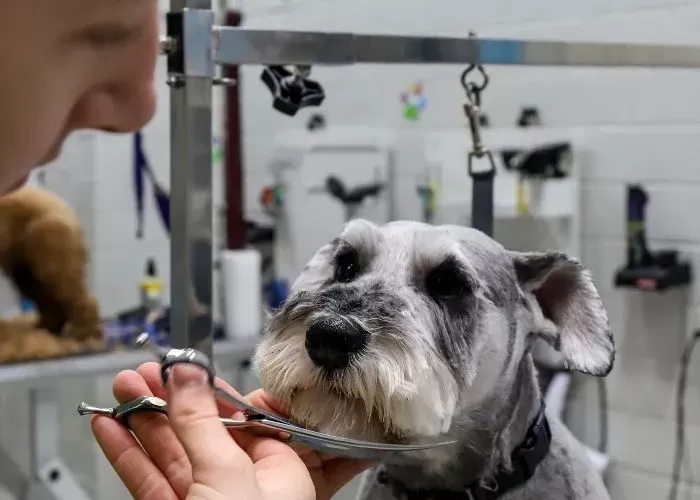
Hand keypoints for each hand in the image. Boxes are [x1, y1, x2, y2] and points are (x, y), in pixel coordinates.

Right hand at [91, 361, 371, 499]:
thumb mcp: (227, 475)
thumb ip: (203, 423)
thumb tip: (189, 376)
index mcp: (279, 475)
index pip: (240, 420)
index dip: (207, 392)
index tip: (181, 369)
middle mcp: (244, 490)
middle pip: (201, 434)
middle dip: (166, 401)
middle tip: (142, 374)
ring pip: (171, 456)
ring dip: (141, 422)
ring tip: (121, 391)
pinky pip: (150, 481)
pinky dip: (128, 455)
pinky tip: (112, 430)